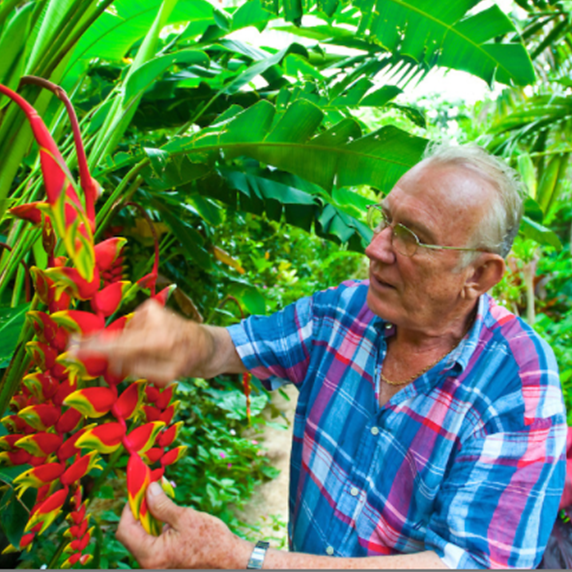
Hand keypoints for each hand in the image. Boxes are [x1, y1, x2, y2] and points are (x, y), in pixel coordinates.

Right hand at [70, 299, 206, 385]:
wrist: (210, 345)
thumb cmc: (190, 363)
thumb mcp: (166, 375)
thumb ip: (137, 368)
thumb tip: (112, 361)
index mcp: (161, 342)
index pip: (119, 346)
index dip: (93, 348)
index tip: (71, 349)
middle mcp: (156, 322)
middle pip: (119, 339)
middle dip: (111, 353)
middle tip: (104, 359)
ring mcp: (154, 311)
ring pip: (126, 335)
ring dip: (132, 348)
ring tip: (154, 353)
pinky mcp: (151, 306)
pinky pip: (132, 327)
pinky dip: (137, 336)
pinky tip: (153, 341)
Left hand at [116, 482, 250, 568]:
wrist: (229, 559)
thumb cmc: (211, 541)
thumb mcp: (185, 518)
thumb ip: (162, 505)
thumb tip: (148, 490)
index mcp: (151, 555)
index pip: (125, 529)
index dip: (129, 507)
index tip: (139, 489)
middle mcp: (149, 562)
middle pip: (131, 533)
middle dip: (138, 509)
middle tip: (149, 489)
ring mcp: (156, 562)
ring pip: (141, 535)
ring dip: (147, 515)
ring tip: (159, 496)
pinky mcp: (164, 558)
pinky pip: (152, 540)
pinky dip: (156, 524)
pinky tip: (166, 511)